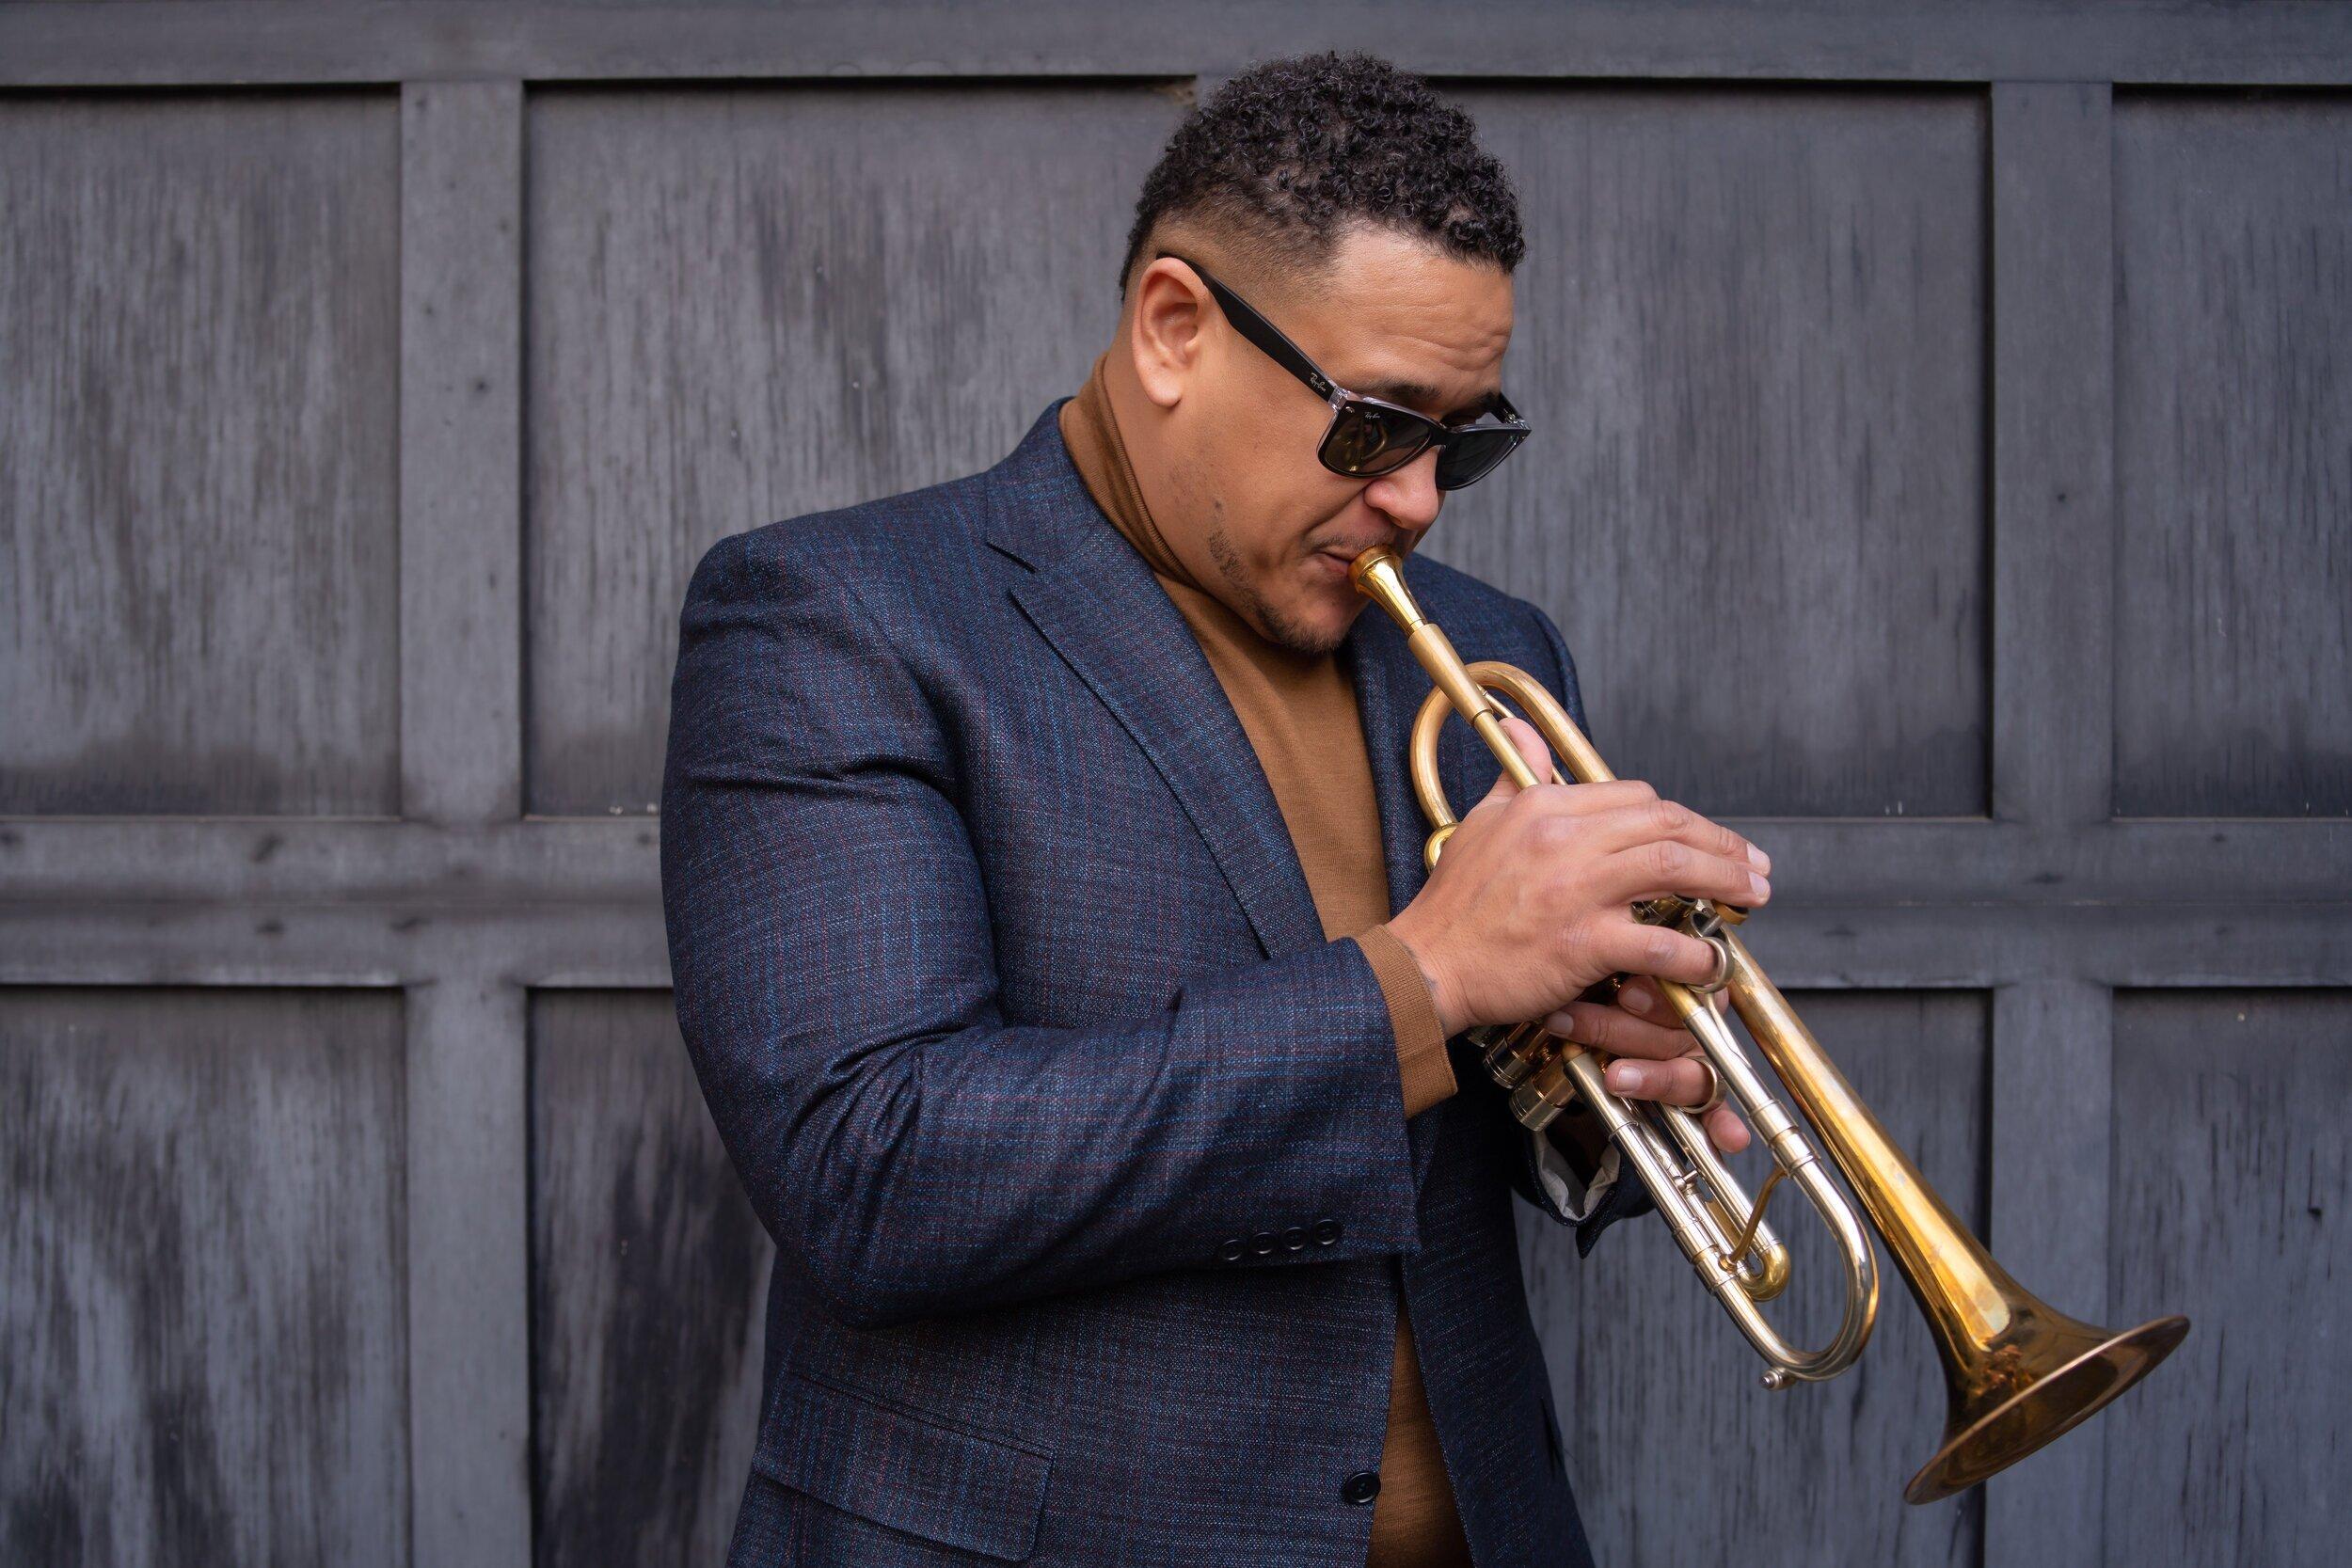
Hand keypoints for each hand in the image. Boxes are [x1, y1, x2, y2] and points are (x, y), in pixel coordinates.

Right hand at [1384, 713, 1769, 1139]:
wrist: (1427, 965)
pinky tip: (1710, 958)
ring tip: (1752, 896)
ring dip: (1726, 880)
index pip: (1636, 797)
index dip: (1682, 819)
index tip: (1704, 840)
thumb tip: (1521, 728)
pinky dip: (1695, 950)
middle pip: (1667, 824)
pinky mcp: (1583, 942)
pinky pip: (1659, 941)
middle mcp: (1564, 838)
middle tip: (1753, 865)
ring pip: (1674, 868)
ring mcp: (1576, 890)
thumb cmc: (1453, 906)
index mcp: (1544, 806)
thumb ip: (1516, 775)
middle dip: (1722, 844)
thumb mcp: (1481, 822)